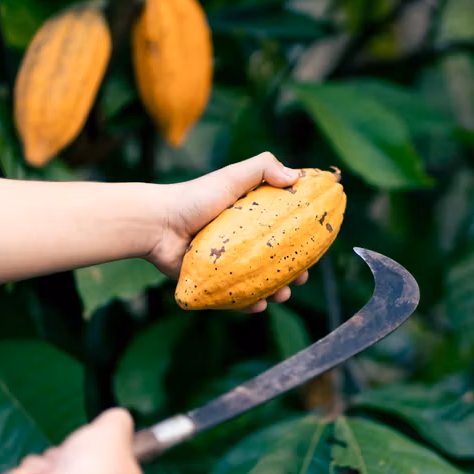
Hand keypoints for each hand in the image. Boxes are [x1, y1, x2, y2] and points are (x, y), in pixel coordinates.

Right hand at [0, 408, 150, 473]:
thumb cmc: (93, 469)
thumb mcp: (116, 426)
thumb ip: (118, 420)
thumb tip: (115, 420)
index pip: (114, 465)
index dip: (98, 448)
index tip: (90, 442)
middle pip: (79, 470)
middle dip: (62, 456)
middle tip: (65, 455)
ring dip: (41, 467)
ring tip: (45, 471)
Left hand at [148, 152, 309, 312]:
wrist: (157, 224)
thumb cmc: (193, 197)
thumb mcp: (231, 176)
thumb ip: (264, 167)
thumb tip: (296, 177)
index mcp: (252, 218)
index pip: (285, 230)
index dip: (304, 240)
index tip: (316, 247)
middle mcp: (243, 242)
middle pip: (277, 261)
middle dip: (294, 273)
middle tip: (301, 277)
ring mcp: (228, 264)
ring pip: (260, 283)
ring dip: (277, 293)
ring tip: (281, 295)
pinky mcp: (213, 283)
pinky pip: (236, 298)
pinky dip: (249, 305)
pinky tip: (258, 305)